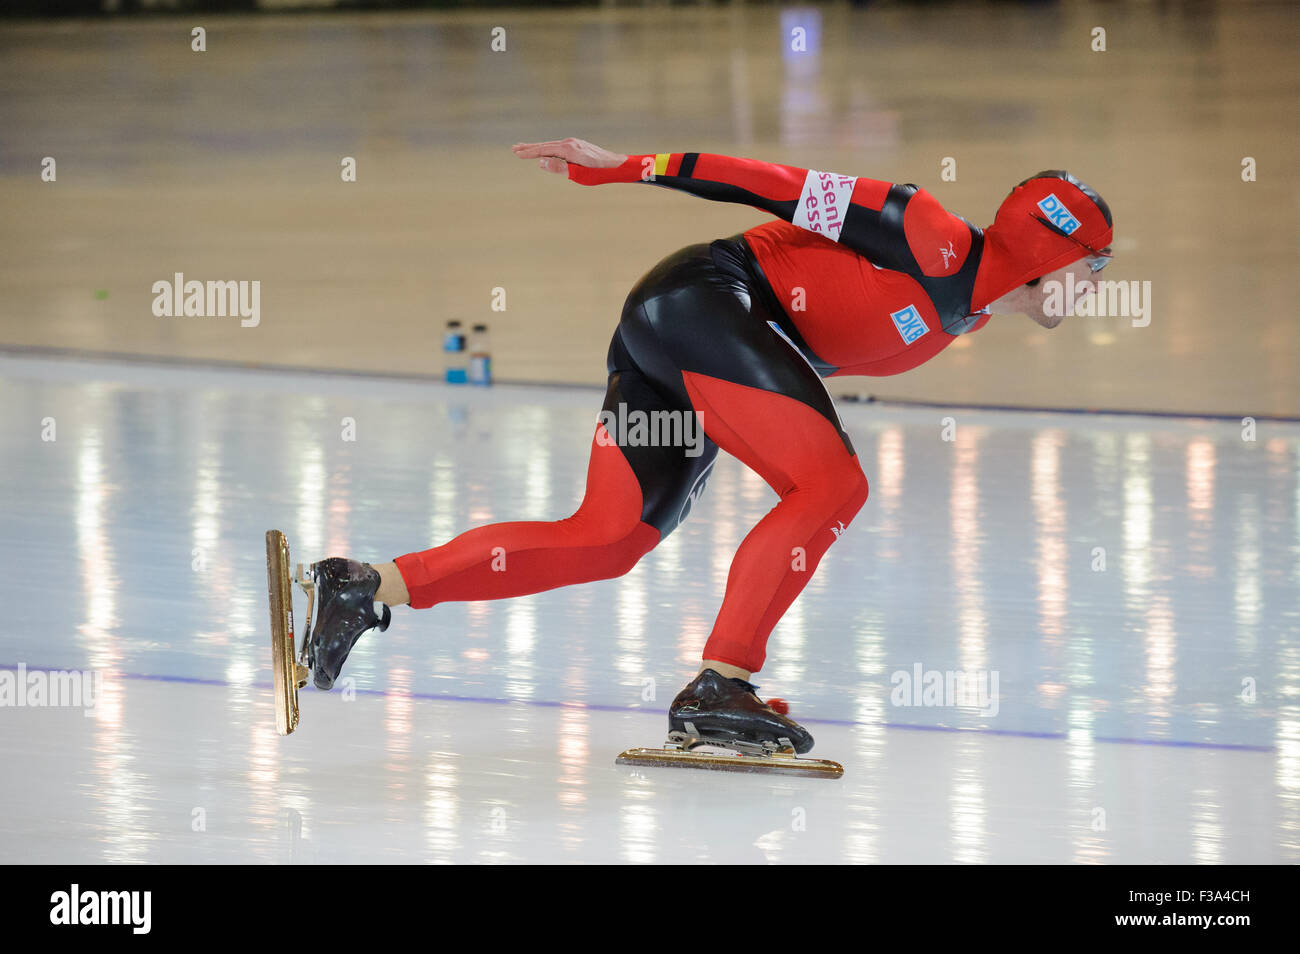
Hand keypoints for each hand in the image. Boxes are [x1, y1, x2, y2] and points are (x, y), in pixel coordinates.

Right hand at [511, 138, 627, 175]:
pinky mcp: (578, 146)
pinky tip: (545, 151)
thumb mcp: (578, 174)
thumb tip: (541, 162)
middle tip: (514, 148)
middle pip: (545, 145)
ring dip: (538, 147)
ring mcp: (574, 143)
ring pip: (551, 146)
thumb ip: (559, 168)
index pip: (544, 150)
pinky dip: (548, 148)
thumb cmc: (599, 173)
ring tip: (525, 148)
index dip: (529, 152)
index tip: (516, 153)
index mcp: (568, 149)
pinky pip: (558, 147)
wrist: (617, 165)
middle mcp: (570, 143)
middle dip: (529, 148)